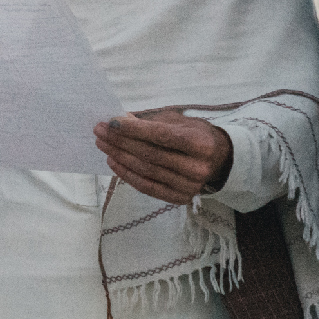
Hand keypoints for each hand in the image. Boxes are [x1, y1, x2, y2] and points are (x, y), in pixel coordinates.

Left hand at [97, 110, 235, 204]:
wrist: (219, 159)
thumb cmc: (195, 135)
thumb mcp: (179, 121)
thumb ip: (151, 122)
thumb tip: (119, 120)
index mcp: (201, 144)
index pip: (161, 136)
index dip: (134, 129)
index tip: (111, 122)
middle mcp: (198, 167)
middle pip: (150, 154)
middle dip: (120, 141)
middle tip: (100, 131)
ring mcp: (190, 186)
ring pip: (146, 171)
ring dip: (120, 157)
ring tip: (103, 144)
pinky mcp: (181, 198)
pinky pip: (148, 187)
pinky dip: (127, 175)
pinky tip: (114, 162)